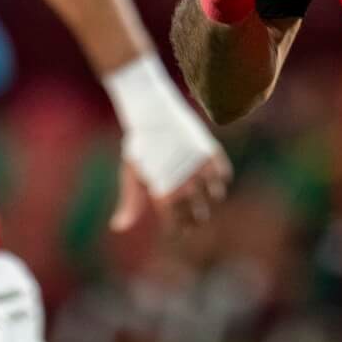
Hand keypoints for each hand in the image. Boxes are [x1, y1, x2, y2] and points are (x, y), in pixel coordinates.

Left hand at [110, 150, 232, 233]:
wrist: (154, 112)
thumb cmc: (140, 146)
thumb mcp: (132, 175)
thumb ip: (130, 204)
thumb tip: (117, 228)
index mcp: (165, 196)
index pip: (178, 225)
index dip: (178, 229)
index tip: (177, 228)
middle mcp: (186, 186)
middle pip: (199, 216)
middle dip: (194, 219)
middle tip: (191, 215)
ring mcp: (202, 169)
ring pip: (215, 197)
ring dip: (208, 198)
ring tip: (200, 194)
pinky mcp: (214, 153)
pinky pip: (224, 176)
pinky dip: (219, 178)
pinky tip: (208, 175)